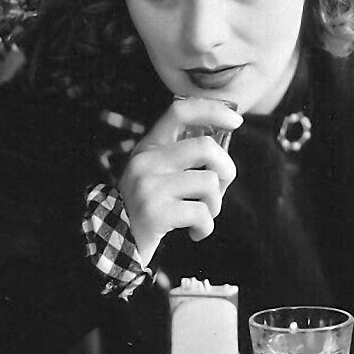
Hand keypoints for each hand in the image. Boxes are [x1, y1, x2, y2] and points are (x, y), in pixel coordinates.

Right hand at [118, 97, 242, 263]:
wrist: (117, 244)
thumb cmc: (149, 207)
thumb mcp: (157, 174)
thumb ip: (182, 157)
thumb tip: (224, 145)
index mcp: (149, 147)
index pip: (180, 111)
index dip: (212, 109)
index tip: (236, 120)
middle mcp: (146, 161)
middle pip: (206, 147)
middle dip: (226, 169)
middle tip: (219, 189)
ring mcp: (148, 186)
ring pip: (209, 182)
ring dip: (215, 204)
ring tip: (202, 215)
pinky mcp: (155, 213)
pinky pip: (202, 214)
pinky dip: (206, 227)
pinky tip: (195, 232)